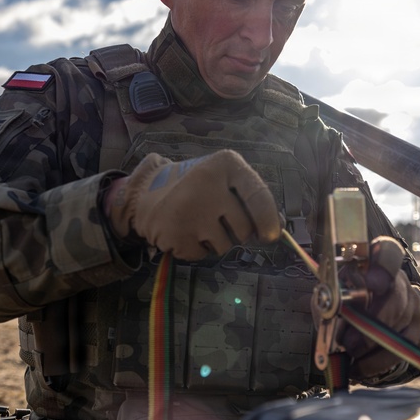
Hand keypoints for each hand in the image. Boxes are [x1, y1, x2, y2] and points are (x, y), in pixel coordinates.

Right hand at [103, 150, 280, 260]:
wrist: (143, 194)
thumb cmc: (194, 187)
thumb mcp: (222, 180)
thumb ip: (249, 197)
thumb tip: (277, 228)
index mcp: (224, 163)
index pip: (258, 194)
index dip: (269, 219)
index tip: (271, 235)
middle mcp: (207, 184)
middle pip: (243, 228)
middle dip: (236, 232)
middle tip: (216, 219)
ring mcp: (190, 210)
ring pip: (225, 245)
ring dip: (216, 242)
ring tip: (197, 223)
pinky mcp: (175, 234)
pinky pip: (203, 255)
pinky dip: (197, 249)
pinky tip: (185, 232)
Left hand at [332, 236, 419, 380]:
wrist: (359, 322)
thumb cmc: (342, 303)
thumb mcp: (330, 295)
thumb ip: (327, 297)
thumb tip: (326, 306)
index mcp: (375, 263)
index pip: (388, 254)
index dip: (382, 267)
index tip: (369, 282)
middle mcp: (398, 280)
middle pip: (396, 295)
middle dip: (373, 320)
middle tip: (349, 341)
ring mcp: (411, 305)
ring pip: (399, 323)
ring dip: (370, 344)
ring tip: (348, 354)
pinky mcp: (415, 331)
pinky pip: (402, 349)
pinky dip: (377, 362)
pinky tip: (358, 368)